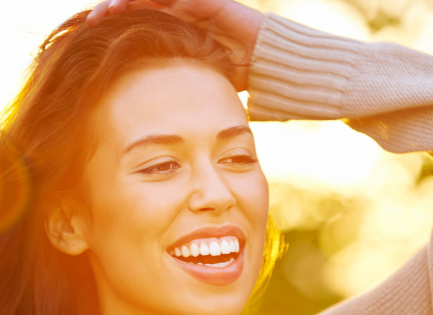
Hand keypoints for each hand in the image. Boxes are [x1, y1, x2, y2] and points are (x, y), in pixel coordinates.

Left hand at [86, 0, 262, 90]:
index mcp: (179, 34)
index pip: (142, 25)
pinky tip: (133, 3)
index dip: (119, 28)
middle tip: (92, 22)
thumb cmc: (240, 80)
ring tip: (107, 11)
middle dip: (115, 11)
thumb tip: (153, 118)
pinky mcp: (208, 2)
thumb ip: (178, 89)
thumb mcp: (199, 85)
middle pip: (141, 7)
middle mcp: (184, 16)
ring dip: (128, 1)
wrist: (273, 68)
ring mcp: (195, 6)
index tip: (95, 39)